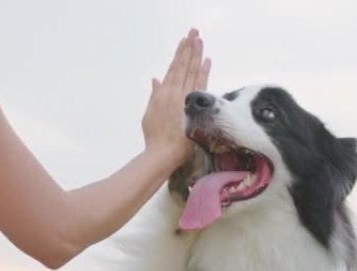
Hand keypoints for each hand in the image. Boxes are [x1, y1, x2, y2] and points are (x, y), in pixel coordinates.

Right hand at [141, 29, 210, 165]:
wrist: (162, 152)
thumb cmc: (155, 136)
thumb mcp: (150, 113)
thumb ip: (154, 95)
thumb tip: (156, 79)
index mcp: (162, 93)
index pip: (173, 68)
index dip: (180, 54)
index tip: (185, 41)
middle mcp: (172, 92)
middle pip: (183, 65)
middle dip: (189, 48)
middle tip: (194, 32)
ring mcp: (182, 98)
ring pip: (191, 71)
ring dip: (196, 54)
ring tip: (200, 40)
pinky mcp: (190, 106)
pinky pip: (199, 84)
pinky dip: (203, 71)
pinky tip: (207, 60)